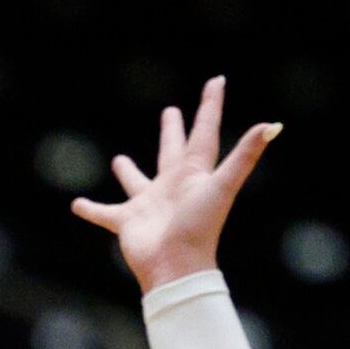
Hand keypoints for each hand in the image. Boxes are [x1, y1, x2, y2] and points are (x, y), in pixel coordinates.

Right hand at [71, 75, 278, 294]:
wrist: (177, 267)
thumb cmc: (200, 227)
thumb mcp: (223, 185)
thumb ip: (245, 155)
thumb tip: (273, 126)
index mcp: (194, 174)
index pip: (204, 133)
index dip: (210, 107)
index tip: (216, 81)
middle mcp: (172, 186)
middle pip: (172, 152)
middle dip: (172, 132)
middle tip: (170, 111)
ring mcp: (149, 205)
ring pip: (137, 182)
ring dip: (129, 172)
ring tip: (119, 159)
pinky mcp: (128, 222)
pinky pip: (105, 214)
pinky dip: (91, 210)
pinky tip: (76, 204)